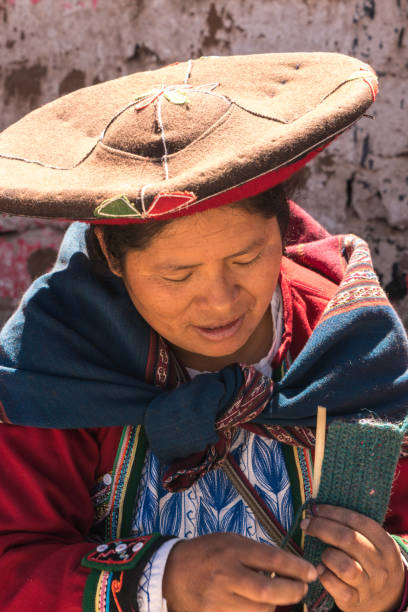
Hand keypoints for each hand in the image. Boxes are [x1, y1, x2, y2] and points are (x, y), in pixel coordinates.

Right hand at [162, 532, 317, 611]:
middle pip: (269, 591)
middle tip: (302, 588)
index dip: (297, 568)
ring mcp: (219, 600)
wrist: (172, 572)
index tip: (311, 572)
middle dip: (293, 592)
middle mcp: (226, 575)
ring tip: (275, 595)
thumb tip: (288, 567)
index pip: (272, 560)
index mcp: (232, 550)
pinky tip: (257, 604)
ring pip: (261, 610)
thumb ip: (256, 553)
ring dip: (274, 604)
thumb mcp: (231, 541)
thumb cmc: (207, 552)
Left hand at [301, 504, 404, 611]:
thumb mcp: (372, 543)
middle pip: (348, 539)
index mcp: (385, 544)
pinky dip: (324, 575)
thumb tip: (316, 510)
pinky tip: (321, 570)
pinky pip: (336, 586)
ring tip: (324, 555)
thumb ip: (352, 527)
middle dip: (322, 527)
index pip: (356, 520)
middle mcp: (380, 565)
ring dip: (327, 556)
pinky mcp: (356, 600)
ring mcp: (369, 585)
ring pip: (345, 566)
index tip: (314, 509)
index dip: (332, 512)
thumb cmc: (370, 560)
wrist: (386, 597)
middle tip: (306, 524)